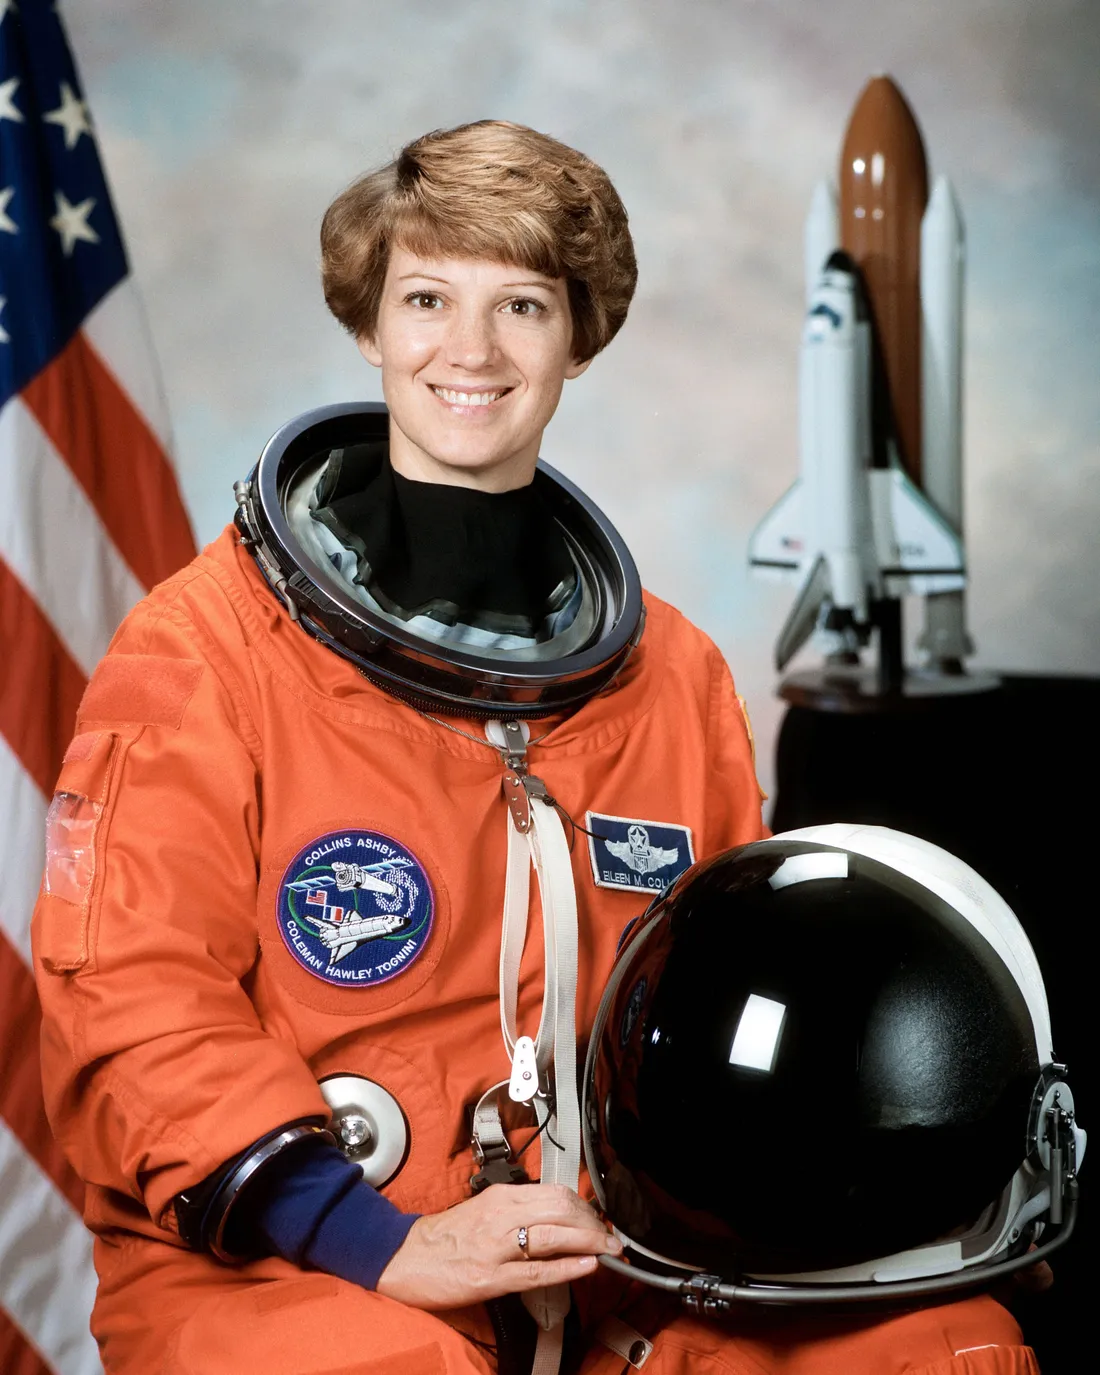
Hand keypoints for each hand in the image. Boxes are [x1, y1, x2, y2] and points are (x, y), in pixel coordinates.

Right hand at [376, 1183, 621, 1309]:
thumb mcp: (484, 1209)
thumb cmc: (446, 1236)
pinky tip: (587, 1266)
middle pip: (562, 1210)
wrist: (404, 1257)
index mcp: (502, 1197)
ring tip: (609, 1250)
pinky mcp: (491, 1277)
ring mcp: (497, 1246)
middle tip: (613, 1237)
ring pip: (555, 1235)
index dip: (587, 1207)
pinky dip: (568, 1266)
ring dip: (590, 1242)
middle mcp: (502, 1215)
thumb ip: (518, 1210)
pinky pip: (537, 1269)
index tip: (602, 1219)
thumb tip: (557, 1217)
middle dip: (594, 1224)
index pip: (556, 1193)